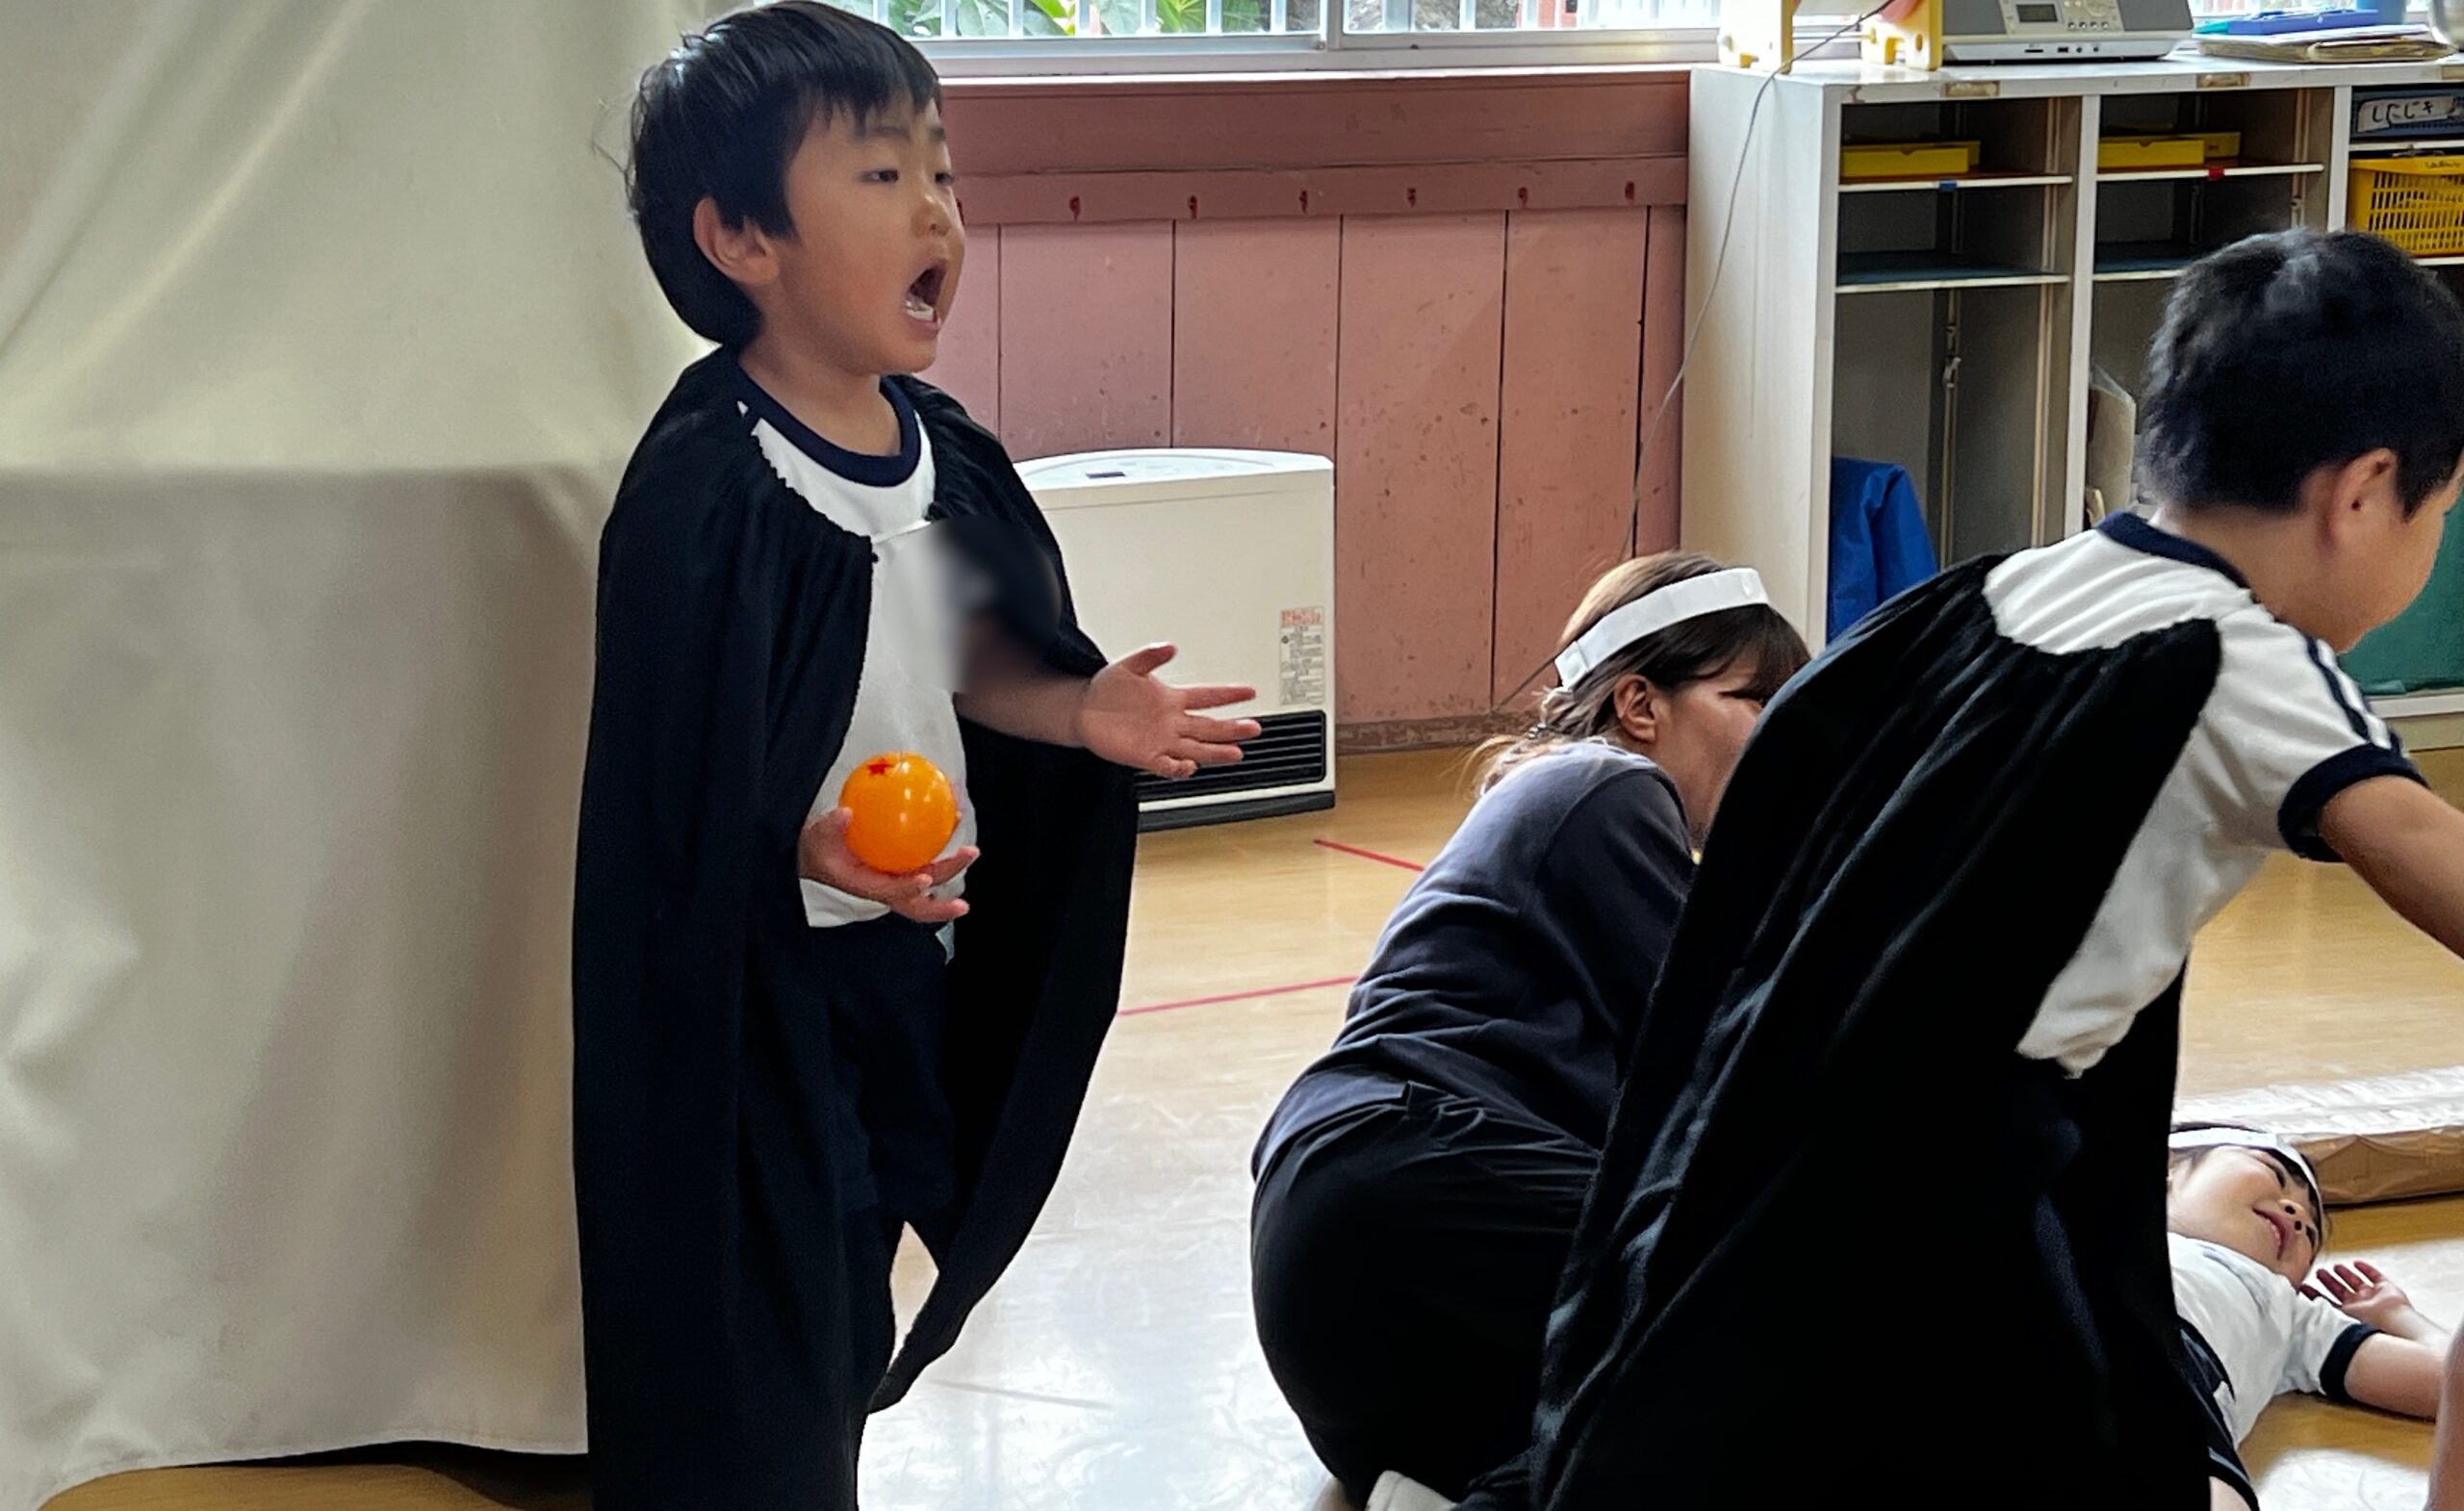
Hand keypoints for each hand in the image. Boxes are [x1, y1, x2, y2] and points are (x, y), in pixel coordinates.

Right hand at [796, 808, 975, 924]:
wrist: (819, 855)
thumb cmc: (819, 851)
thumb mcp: (817, 839)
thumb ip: (830, 828)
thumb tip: (845, 813)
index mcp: (866, 887)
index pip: (890, 893)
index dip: (908, 889)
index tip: (924, 880)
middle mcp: (886, 888)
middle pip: (918, 903)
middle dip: (942, 904)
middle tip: (964, 894)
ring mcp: (897, 880)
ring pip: (928, 885)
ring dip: (950, 870)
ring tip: (969, 852)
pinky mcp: (903, 867)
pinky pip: (927, 862)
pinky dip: (943, 848)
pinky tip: (953, 822)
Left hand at [1075, 644, 1260, 778]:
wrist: (1082, 712)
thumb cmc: (1106, 690)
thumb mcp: (1129, 666)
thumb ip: (1151, 656)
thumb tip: (1170, 647)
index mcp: (1172, 699)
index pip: (1208, 696)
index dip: (1229, 695)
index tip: (1250, 691)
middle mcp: (1172, 722)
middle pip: (1209, 726)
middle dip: (1232, 728)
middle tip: (1253, 728)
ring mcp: (1161, 740)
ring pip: (1196, 748)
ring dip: (1216, 751)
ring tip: (1235, 752)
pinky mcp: (1146, 756)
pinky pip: (1167, 765)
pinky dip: (1179, 767)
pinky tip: (1190, 765)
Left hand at [2305, 1261, 2423, 1332]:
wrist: (2394, 1325)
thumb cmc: (2366, 1326)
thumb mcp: (2337, 1320)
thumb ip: (2318, 1313)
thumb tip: (2292, 1308)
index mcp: (2346, 1316)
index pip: (2326, 1304)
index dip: (2315, 1295)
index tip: (2303, 1287)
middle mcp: (2359, 1307)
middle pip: (2341, 1292)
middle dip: (2329, 1282)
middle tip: (2318, 1272)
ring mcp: (2373, 1298)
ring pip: (2356, 1283)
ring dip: (2346, 1274)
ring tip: (2335, 1267)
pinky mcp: (2387, 1290)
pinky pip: (2376, 1277)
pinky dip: (2366, 1269)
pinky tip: (2357, 1263)